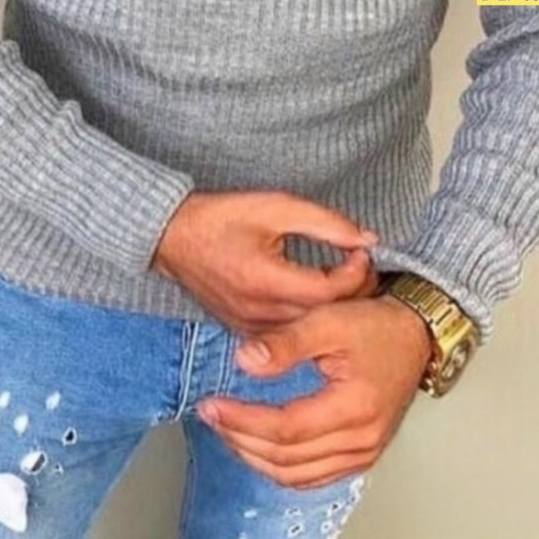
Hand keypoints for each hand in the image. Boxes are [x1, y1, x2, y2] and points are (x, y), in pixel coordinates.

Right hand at [150, 190, 380, 334]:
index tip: (361, 250)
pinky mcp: (246, 332)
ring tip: (343, 278)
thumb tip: (366, 238)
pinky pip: (290, 333)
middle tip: (361, 265)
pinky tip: (315, 295)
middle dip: (353, 291)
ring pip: (309, 329)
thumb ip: (325, 222)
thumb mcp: (276, 206)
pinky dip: (309, 317)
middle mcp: (258, 312)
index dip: (357, 271)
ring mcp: (250, 327)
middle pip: (325, 315)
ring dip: (333, 307)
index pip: (330, 291)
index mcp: (265, 279)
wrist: (172, 238)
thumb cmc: (220, 217)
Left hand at [195, 295, 433, 488]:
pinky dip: (280, 466)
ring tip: (227, 430)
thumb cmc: (375, 325)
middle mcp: (362, 440)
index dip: (243, 420)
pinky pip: (313, 475)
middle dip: (241, 439)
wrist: (415, 334)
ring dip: (256, 457)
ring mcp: (364, 452)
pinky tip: (258, 446)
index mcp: (355, 408)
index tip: (212, 404)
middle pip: (287, 459)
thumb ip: (286, 342)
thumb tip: (243, 360)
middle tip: (210, 416)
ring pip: (297, 475)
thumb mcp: (328, 319)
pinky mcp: (362, 454)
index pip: (286, 429)